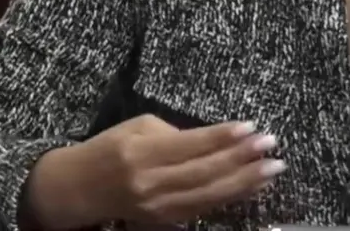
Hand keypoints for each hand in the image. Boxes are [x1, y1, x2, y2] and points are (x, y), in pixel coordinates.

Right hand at [73, 114, 285, 224]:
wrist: (77, 189)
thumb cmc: (110, 148)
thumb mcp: (137, 127)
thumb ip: (176, 134)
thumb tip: (216, 141)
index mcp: (141, 152)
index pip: (190, 145)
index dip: (222, 137)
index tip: (252, 128)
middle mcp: (149, 183)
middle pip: (203, 173)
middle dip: (241, 159)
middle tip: (271, 146)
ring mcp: (157, 207)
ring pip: (208, 196)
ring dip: (244, 182)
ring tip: (272, 168)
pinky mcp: (163, 222)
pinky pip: (203, 209)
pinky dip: (231, 196)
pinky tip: (253, 186)